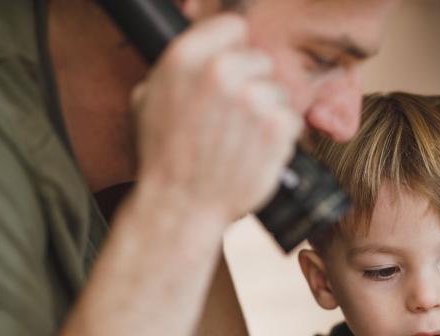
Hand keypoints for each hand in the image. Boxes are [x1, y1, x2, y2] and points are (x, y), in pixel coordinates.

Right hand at [132, 14, 300, 222]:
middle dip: (251, 83)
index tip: (231, 69)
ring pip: (277, 91)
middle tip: (233, 116)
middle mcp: (222, 71)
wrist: (182, 205)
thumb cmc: (163, 156)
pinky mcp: (278, 127)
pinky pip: (291, 119)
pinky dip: (279, 137)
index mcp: (187, 56)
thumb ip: (178, 68)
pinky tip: (254, 151)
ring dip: (266, 112)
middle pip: (260, 59)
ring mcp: (254, 99)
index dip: (233, 48)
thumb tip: (200, 49)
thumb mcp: (149, 98)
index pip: (234, 26)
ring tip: (240, 139)